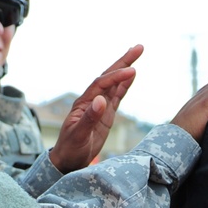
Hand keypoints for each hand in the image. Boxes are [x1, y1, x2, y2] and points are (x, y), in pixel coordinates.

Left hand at [48, 45, 142, 172]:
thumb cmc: (70, 148)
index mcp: (84, 102)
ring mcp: (100, 106)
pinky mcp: (106, 114)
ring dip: (125, 68)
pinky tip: (132, 75)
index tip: (132, 71)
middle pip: (108, 76)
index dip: (117, 76)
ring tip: (137, 53)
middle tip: (139, 47)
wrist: (68, 160)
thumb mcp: (79, 135)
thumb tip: (101, 100)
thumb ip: (89, 118)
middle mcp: (92, 100)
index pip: (102, 84)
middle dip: (123, 61)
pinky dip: (125, 85)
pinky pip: (117, 96)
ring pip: (114, 83)